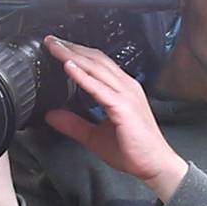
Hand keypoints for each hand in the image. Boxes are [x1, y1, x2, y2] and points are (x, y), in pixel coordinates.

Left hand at [40, 37, 186, 199]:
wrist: (155, 165)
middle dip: (72, 48)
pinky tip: (69, 67)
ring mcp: (126, 94)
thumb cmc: (133, 150)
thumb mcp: (94, 136)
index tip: (57, 48)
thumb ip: (73, 124)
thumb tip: (52, 116)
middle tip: (51, 40)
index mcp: (121, 90)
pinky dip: (83, 76)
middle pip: (95, 60)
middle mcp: (125, 87)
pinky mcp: (123, 107)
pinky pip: (99, 88)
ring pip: (96, 68)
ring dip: (74, 56)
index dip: (77, 53)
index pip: (96, 64)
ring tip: (55, 47)